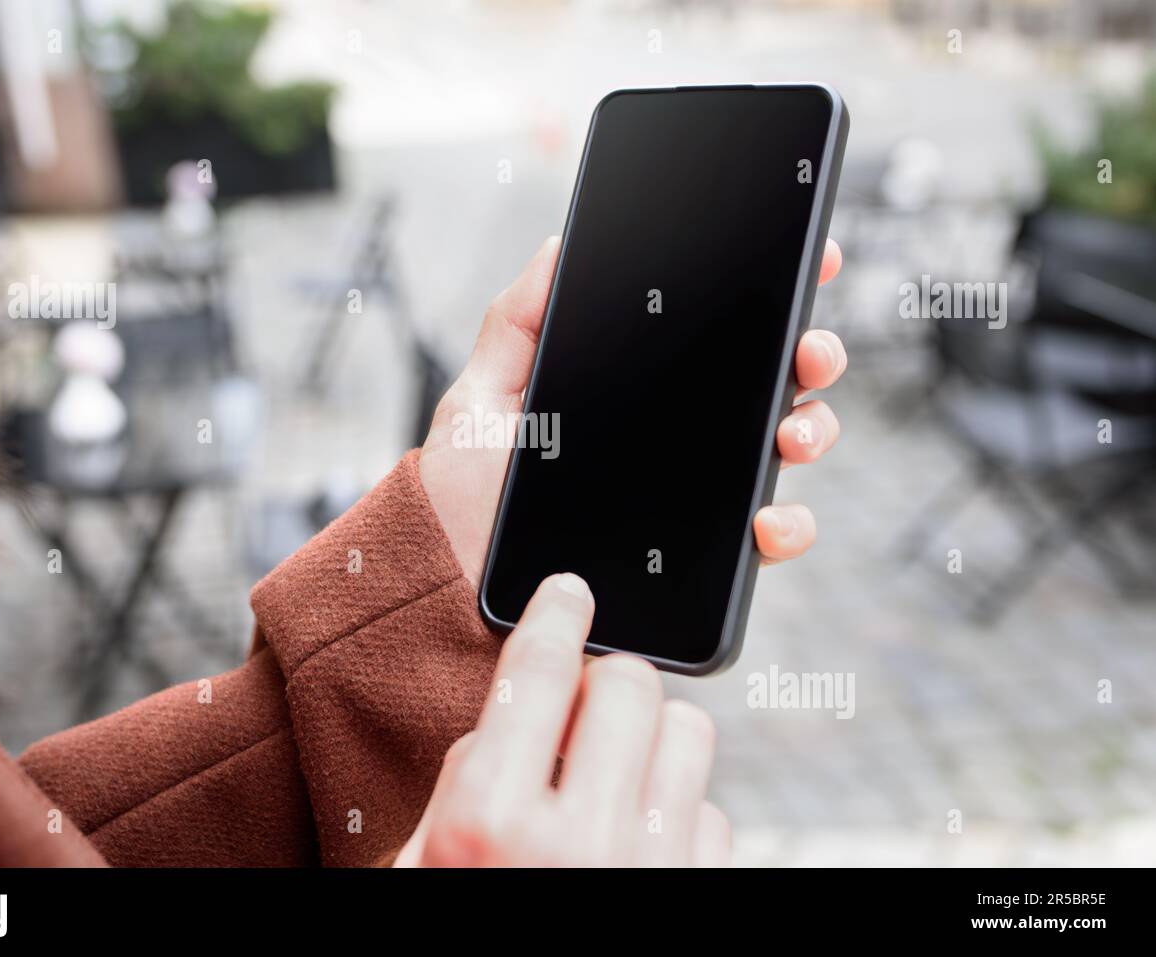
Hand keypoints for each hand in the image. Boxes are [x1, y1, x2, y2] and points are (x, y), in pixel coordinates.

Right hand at [395, 573, 727, 866]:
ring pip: (688, 731)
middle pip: (627, 683)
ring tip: (613, 768)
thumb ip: (464, 780)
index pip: (538, 671)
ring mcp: (650, 867)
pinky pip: (711, 811)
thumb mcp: (422, 860)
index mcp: (490, 820)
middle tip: (577, 707)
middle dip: (602, 680)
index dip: (556, 613)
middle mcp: (578, 841)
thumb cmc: (453, 923)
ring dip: (651, 736)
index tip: (569, 590)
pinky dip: (676, 810)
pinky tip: (636, 833)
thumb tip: (511, 711)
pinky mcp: (698, 889)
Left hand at [420, 237, 846, 582]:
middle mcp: (677, 439)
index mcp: (636, 391)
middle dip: (810, 355)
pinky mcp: (699, 560)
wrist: (457, 591)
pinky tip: (766, 518)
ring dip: (812, 429)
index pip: (714, 334)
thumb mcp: (480, 400)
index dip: (770, 295)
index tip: (807, 261)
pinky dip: (789, 525)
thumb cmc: (463, 498)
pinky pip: (767, 538)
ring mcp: (695, 497)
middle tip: (807, 350)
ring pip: (784, 450)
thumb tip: (559, 247)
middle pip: (769, 385)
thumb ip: (516, 324)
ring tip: (791, 433)